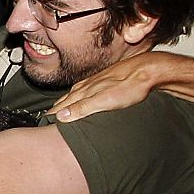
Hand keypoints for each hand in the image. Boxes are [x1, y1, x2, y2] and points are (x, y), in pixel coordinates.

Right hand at [51, 53, 169, 121]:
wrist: (149, 70)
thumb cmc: (130, 87)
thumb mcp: (105, 101)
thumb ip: (82, 108)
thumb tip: (60, 115)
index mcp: (84, 91)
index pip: (62, 105)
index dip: (53, 114)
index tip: (44, 122)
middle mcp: (87, 85)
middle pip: (66, 99)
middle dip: (56, 108)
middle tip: (47, 118)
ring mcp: (96, 82)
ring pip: (75, 94)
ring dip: (66, 102)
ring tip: (60, 109)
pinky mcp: (105, 80)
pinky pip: (85, 90)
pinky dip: (78, 97)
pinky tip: (83, 98)